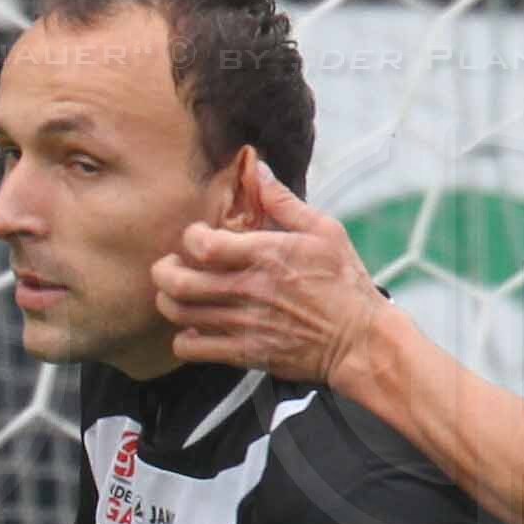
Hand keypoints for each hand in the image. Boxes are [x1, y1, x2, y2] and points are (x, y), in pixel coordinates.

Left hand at [153, 155, 392, 385]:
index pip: (201, 245)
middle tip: (169, 266)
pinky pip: (193, 349)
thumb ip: (285, 202)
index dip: (190, 237)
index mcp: (266, 255)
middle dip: (163, 271)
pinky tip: (195, 328)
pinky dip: (184, 339)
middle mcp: (248, 290)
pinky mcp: (244, 353)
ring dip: (168, 301)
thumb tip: (257, 170)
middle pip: (178, 282)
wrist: (359, 340)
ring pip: (179, 313)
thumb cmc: (345, 283)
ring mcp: (243, 324)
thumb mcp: (325, 231)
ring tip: (177, 294)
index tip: (198, 238)